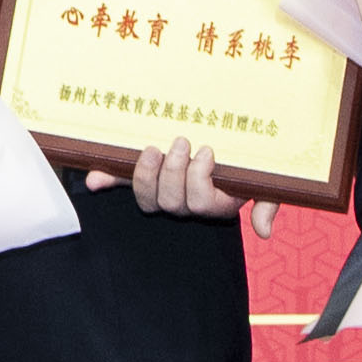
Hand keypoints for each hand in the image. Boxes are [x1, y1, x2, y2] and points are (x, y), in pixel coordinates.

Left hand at [83, 136, 273, 231]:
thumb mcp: (262, 177)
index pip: (201, 204)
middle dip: (173, 173)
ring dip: (146, 174)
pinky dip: (106, 180)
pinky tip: (94, 178)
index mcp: (215, 202)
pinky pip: (120, 183)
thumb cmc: (248, 157)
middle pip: (171, 203)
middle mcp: (185, 201)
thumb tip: (263, 231)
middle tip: (181, 142)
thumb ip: (268, 202)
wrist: (227, 130)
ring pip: (147, 198)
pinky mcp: (141, 173)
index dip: (199, 181)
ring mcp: (160, 189)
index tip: (207, 151)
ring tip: (154, 147)